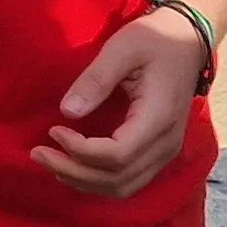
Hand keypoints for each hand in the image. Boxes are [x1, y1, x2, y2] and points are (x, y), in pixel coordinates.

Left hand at [36, 8, 209, 198]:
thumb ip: (95, 79)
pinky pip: (128, 180)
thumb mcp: (122, 48)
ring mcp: (166, 152)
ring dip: (84, 181)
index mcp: (158, 118)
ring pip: (123, 187)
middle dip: (73, 172)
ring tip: (51, 162)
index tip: (53, 131)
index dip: (80, 151)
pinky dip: (98, 180)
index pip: (117, 155)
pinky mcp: (159, 153)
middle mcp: (166, 143)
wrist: (188, 41)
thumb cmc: (155, 40)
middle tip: (37, 153)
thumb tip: (67, 112)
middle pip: (117, 179)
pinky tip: (73, 165)